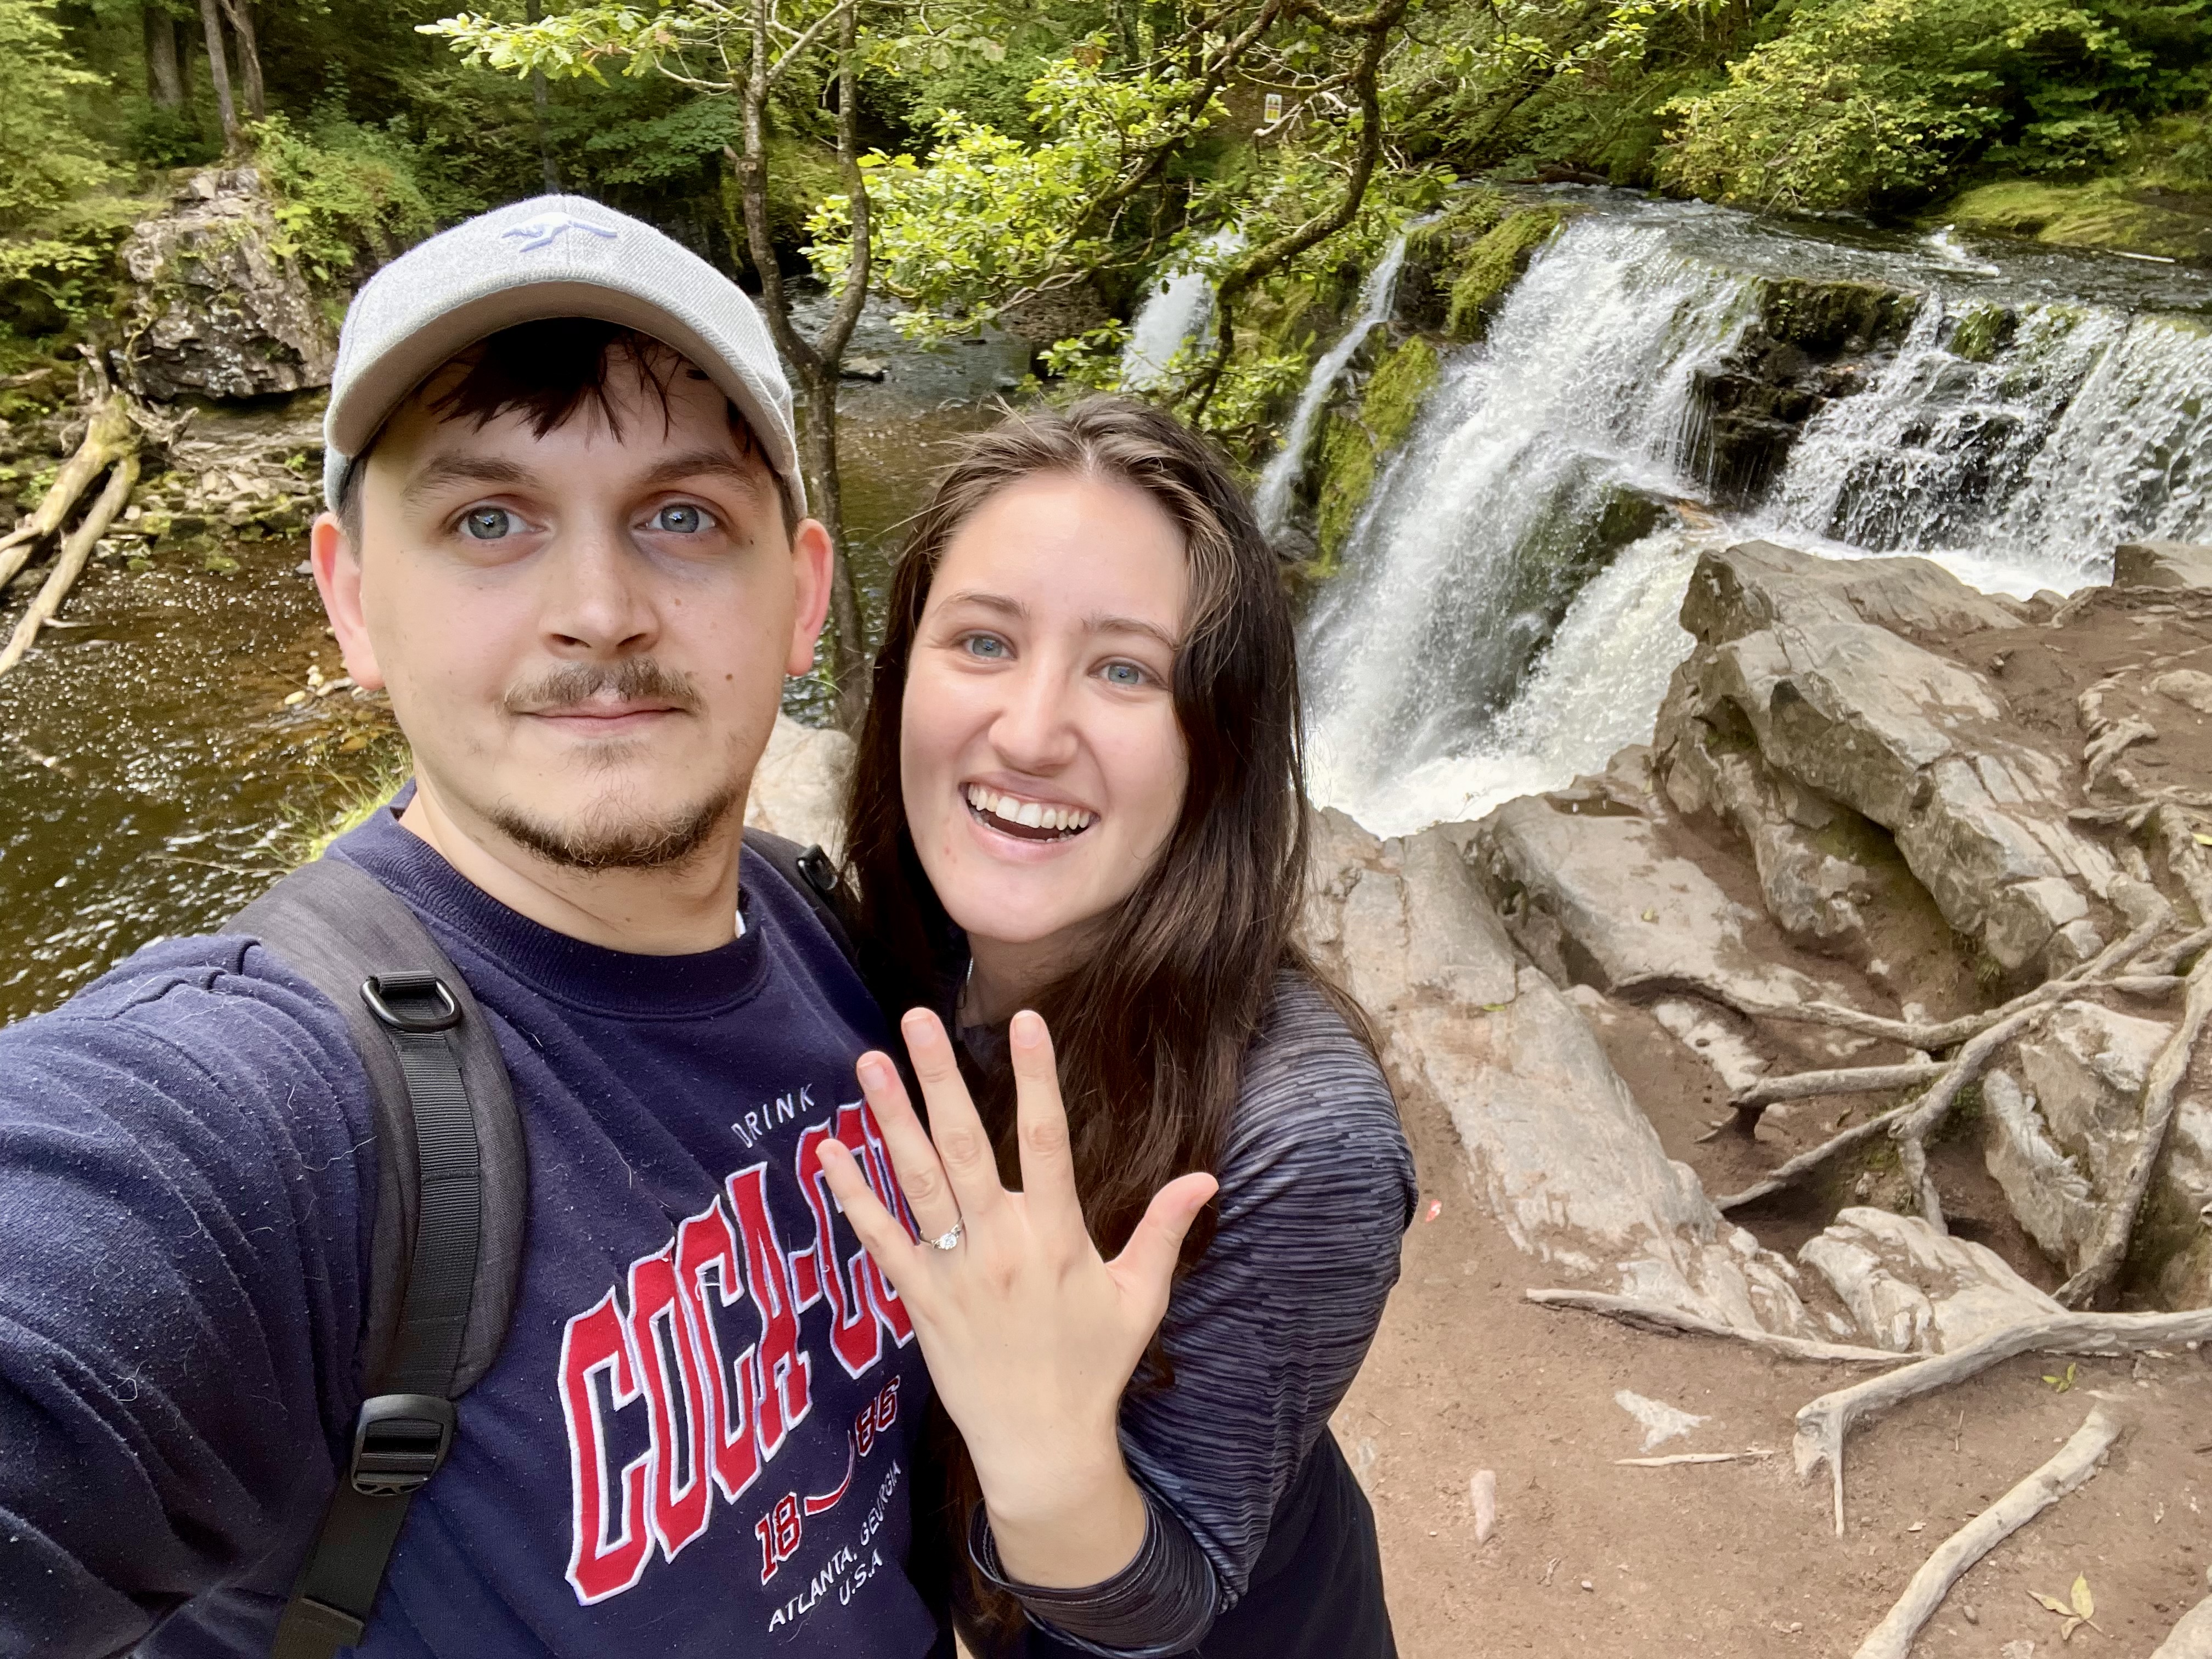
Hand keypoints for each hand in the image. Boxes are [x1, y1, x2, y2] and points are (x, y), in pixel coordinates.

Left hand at [814, 1007, 1216, 1586]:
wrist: (1040, 1446)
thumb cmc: (1093, 1368)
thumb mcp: (1139, 1298)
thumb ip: (1162, 1230)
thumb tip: (1205, 1176)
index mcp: (1057, 1237)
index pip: (1047, 1141)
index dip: (1037, 1078)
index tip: (1025, 1020)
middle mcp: (1000, 1245)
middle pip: (965, 1146)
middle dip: (940, 1078)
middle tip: (917, 1018)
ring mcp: (953, 1271)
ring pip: (916, 1182)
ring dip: (889, 1119)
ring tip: (869, 1060)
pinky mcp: (918, 1300)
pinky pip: (879, 1241)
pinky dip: (852, 1197)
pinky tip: (825, 1153)